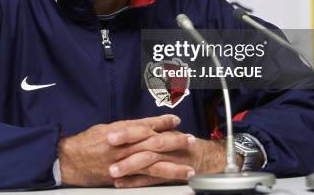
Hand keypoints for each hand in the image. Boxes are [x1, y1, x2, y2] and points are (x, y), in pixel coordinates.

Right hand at [57, 114, 180, 186]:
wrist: (69, 160)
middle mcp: (125, 146)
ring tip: (189, 168)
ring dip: (174, 166)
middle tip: (191, 140)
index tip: (176, 120)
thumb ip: (125, 128)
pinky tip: (170, 182)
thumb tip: (142, 127)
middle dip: (175, 141)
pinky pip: (143, 179)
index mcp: (121, 131)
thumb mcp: (105, 128)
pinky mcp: (122, 177)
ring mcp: (124, 163)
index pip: (146, 124)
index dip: (163, 122)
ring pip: (154, 164)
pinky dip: (158, 180)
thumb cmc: (85, 143)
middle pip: (155, 142)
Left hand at [110, 136, 237, 187]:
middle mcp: (161, 144)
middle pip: (143, 141)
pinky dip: (135, 182)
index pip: (141, 128)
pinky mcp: (165, 175)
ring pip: (146, 161)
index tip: (109, 134)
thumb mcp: (162, 133)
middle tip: (109, 144)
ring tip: (112, 171)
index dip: (126, 131)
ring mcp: (164, 160)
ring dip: (128, 165)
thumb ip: (144, 131)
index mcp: (158, 132)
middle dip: (126, 142)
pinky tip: (121, 184)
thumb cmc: (178, 144)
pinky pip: (150, 179)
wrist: (204, 157)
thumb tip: (117, 130)